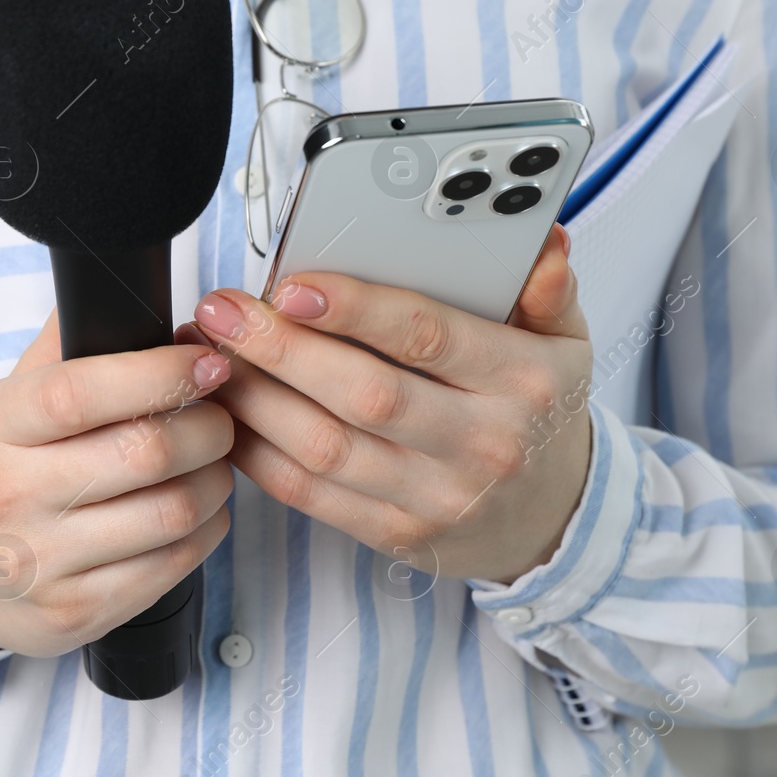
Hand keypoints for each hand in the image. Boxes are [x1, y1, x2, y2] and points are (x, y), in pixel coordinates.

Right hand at [0, 312, 234, 654]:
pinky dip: (206, 532)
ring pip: (170, 512)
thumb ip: (68, 344)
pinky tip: (199, 513)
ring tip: (214, 465)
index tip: (208, 361)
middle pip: (144, 453)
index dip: (159, 373)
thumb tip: (124, 282)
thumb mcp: (14, 399)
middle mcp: (9, 494)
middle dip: (208, 428)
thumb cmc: (7, 470)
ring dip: (215, 482)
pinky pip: (172, 566)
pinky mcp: (75, 611)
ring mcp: (41, 561)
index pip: (81, 392)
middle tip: (222, 417)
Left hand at [185, 224, 590, 584]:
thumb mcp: (564, 344)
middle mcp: (481, 443)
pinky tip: (229, 414)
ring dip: (256, 399)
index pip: (428, 337)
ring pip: (325, 446)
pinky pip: (310, 493)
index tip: (293, 286)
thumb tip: (542, 242)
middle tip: (224, 312)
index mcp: (520, 381)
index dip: (355, 309)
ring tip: (211, 357)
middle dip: (281, 349)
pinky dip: (259, 453)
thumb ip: (547, 290)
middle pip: (364, 394)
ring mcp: (435, 496)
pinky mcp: (394, 534)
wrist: (552, 517)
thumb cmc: (539, 412)